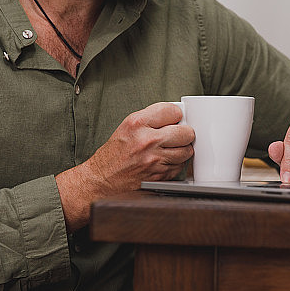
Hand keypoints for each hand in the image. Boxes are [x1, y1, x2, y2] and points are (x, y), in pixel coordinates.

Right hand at [56, 102, 193, 231]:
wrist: (102, 180)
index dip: (175, 116)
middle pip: (186, 132)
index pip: (173, 111)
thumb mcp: (127, 127)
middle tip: (177, 136)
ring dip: (182, 150)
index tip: (174, 120)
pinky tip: (165, 161)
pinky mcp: (160, 176)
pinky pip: (180, 166)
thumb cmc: (114, 154)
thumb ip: (151, 119)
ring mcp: (155, 160)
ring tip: (171, 149)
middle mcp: (147, 140)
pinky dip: (176, 164)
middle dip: (184, 133)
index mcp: (137, 123)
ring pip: (187, 151)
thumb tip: (176, 117)